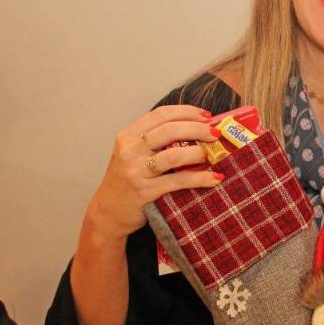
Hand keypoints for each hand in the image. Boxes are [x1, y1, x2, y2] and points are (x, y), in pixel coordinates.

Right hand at [84, 105, 222, 240]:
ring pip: (174, 155)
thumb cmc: (127, 180)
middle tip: (215, 134)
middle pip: (169, 130)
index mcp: (128, 136)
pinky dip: (200, 178)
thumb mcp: (133, 154)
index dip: (186, 112)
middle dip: (197, 129)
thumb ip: (155, 141)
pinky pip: (178, 181)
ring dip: (199, 153)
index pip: (160, 115)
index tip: (207, 116)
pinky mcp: (145, 191)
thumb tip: (196, 129)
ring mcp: (136, 171)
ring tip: (214, 154)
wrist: (108, 212)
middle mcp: (130, 150)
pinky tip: (215, 178)